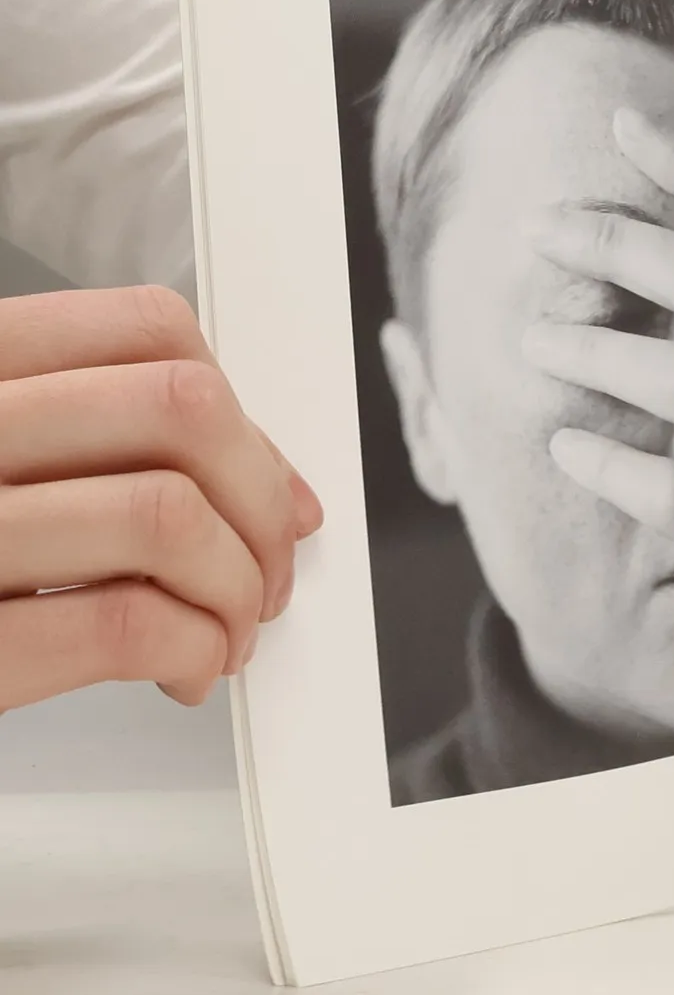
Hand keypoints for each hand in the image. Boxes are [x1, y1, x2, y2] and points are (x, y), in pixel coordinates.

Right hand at [0, 286, 322, 710]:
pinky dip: (193, 645)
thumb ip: (85, 446)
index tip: (267, 478)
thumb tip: (259, 479)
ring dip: (235, 584)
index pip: (143, 329)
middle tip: (266, 564)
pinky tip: (185, 665)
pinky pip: (120, 622)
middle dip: (260, 497)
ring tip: (226, 625)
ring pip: (165, 513)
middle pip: (178, 409)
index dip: (237, 407)